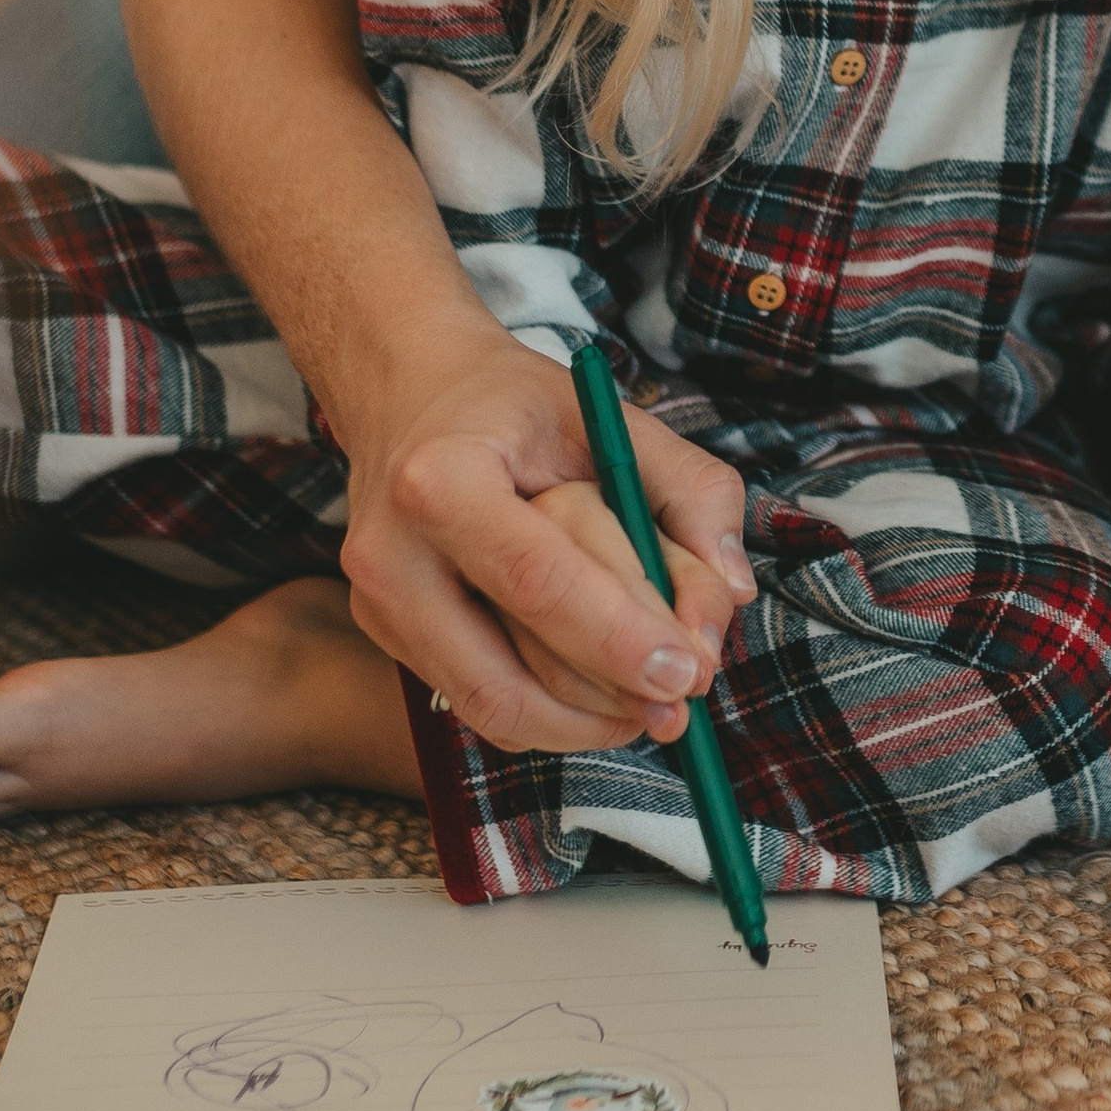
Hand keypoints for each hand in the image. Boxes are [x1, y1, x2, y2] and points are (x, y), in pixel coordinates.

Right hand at [337, 328, 753, 755]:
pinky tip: (601, 689)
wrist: (409, 391)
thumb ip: (691, 491)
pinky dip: (551, 711)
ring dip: (586, 719)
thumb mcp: (610, 419)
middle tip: (685, 702)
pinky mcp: (386, 638)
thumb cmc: (516, 407)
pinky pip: (479, 703)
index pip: (537, 581)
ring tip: (653, 702)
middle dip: (608, 699)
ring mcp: (377, 606)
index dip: (618, 638)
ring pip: (494, 707)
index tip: (688, 670)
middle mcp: (392, 554)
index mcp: (441, 479)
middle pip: (507, 671)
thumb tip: (733, 593)